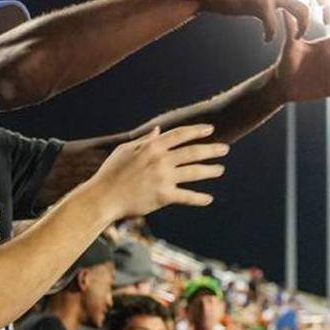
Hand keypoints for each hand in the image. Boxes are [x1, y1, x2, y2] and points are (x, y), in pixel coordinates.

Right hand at [93, 124, 228, 217]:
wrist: (103, 197)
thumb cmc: (111, 173)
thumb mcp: (125, 150)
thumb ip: (145, 140)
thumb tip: (159, 130)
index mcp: (152, 146)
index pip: (180, 134)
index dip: (197, 131)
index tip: (210, 129)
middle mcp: (160, 160)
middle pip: (192, 152)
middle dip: (211, 149)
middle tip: (225, 149)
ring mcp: (163, 178)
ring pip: (194, 172)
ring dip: (210, 170)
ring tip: (220, 169)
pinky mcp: (163, 196)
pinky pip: (186, 197)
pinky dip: (198, 198)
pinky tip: (208, 199)